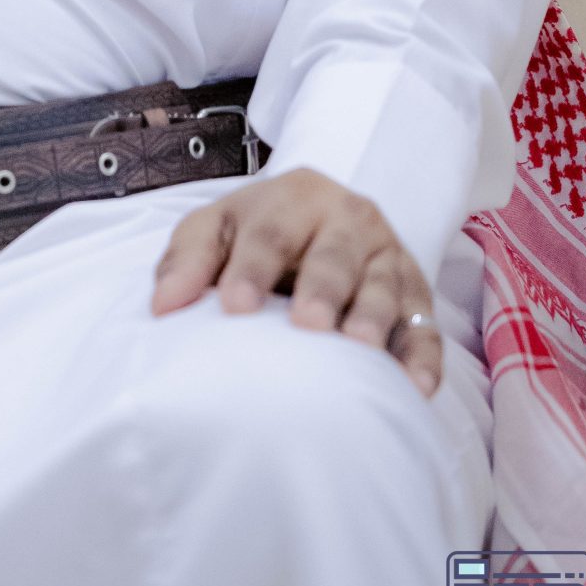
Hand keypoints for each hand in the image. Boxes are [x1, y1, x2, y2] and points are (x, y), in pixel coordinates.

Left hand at [149, 164, 441, 397]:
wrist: (327, 220)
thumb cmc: (260, 233)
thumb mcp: (219, 227)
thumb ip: (188, 259)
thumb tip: (162, 306)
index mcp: (295, 197)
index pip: (270, 230)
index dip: (251, 267)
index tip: (233, 305)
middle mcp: (349, 220)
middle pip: (335, 253)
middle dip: (322, 287)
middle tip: (307, 323)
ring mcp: (388, 258)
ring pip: (383, 286)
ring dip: (374, 317)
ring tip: (360, 347)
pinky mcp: (417, 298)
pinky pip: (424, 328)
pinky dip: (421, 358)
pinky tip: (413, 388)